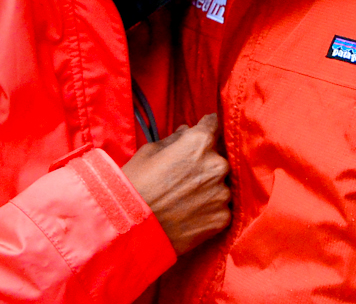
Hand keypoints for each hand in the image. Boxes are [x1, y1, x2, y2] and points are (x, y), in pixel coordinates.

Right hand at [121, 113, 230, 254]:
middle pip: (217, 158)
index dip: (205, 128)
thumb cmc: (135, 185)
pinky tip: (190, 214)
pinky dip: (209, 209)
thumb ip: (174, 139)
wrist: (132, 229)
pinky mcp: (223, 218)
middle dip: (204, 162)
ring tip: (185, 198)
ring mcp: (222, 193)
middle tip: (185, 175)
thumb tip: (186, 131)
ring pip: (220, 184)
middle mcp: (218, 165)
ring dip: (208, 187)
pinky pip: (220, 207)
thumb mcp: (149, 152)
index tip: (201, 133)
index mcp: (200, 142)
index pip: (212, 125)